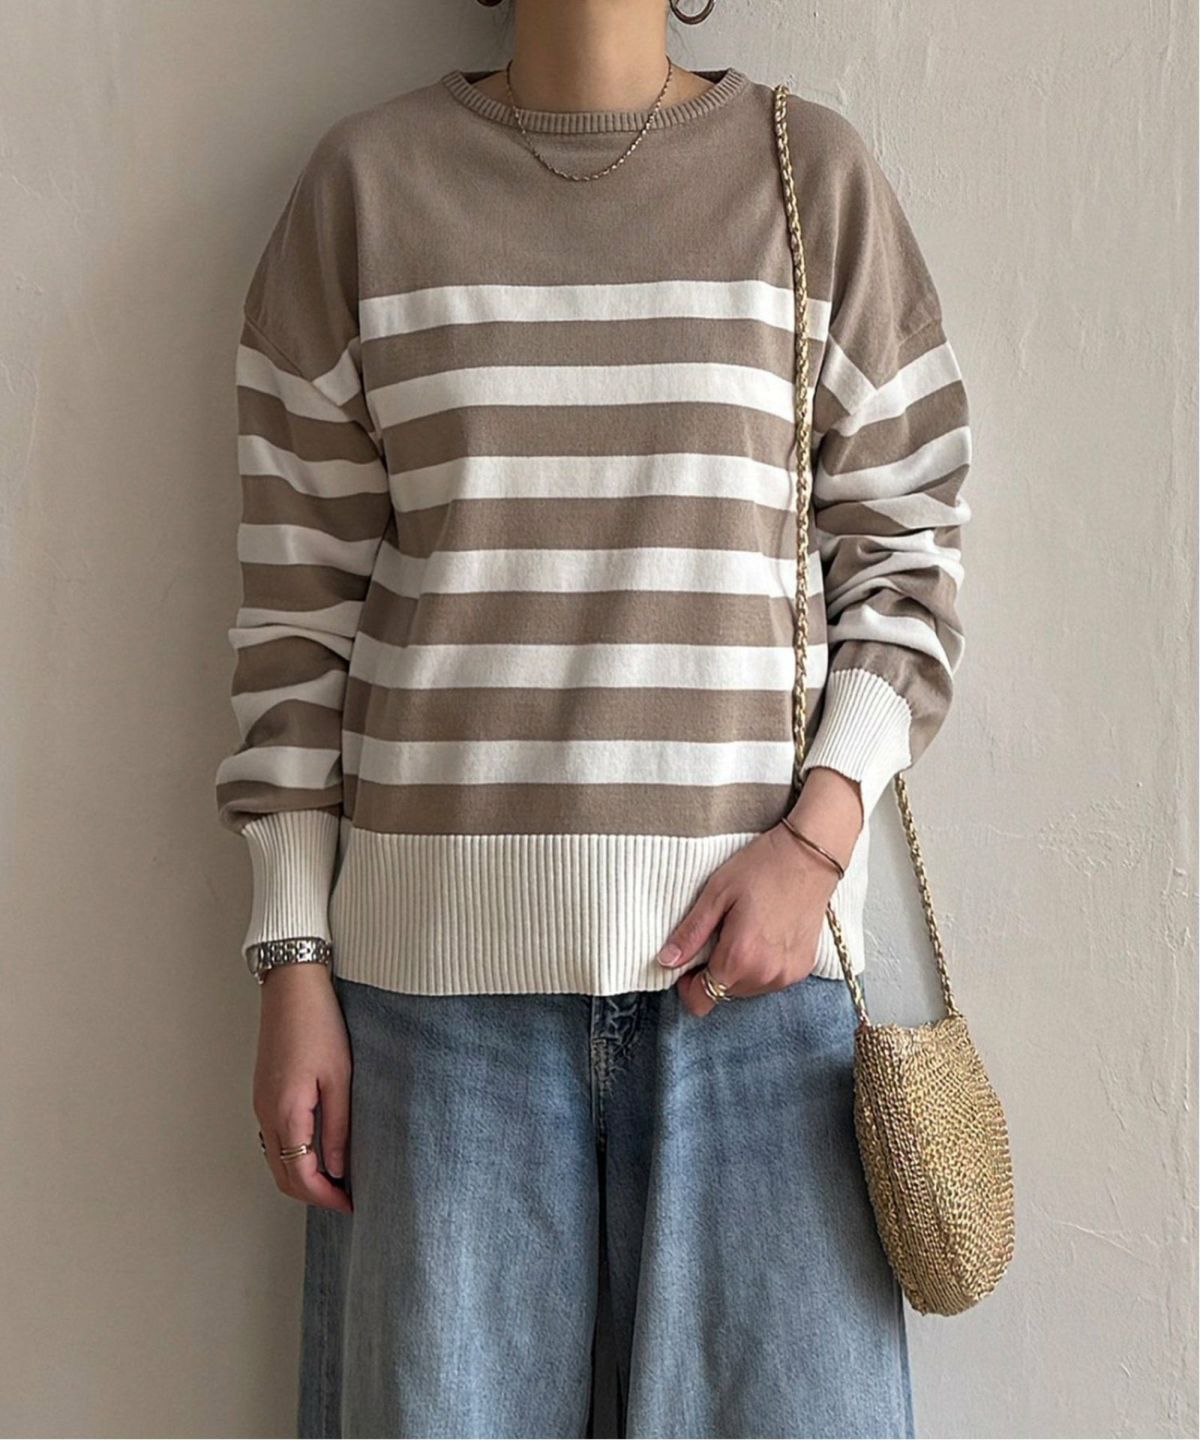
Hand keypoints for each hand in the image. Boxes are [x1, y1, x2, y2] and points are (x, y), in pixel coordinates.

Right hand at [253, 963, 352, 1212]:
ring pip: (275, 1159)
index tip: (351, 1205)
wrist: (291, 987)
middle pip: (282, 1175)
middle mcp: (266, 1113)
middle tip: (346, 1198)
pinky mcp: (264, 1092)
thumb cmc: (319, 1024)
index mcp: (285, 1112)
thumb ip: (338, 1127)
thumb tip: (340, 1169)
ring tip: (337, 1178)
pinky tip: (318, 1149)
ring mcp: (261, 1103)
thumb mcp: (340, 1077)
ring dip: (301, 1176)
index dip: (325, 1197)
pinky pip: (274, 1138)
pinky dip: (293, 1156)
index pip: (300, 1176)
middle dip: (312, 1194)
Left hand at [657, 768, 862, 1016]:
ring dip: (738, 969)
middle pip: (723, 994)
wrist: (810, 856)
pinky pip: (770, 980)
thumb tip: (665, 961)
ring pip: (747, 989)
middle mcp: (766, 976)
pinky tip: (765, 934)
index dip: (688, 984)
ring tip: (744, 931)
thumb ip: (690, 934)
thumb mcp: (716, 894)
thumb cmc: (761, 868)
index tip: (690, 959)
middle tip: (720, 933)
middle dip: (714, 971)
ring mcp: (788, 975)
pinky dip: (761, 965)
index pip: (702, 1001)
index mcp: (739, 959)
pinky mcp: (803, 968)